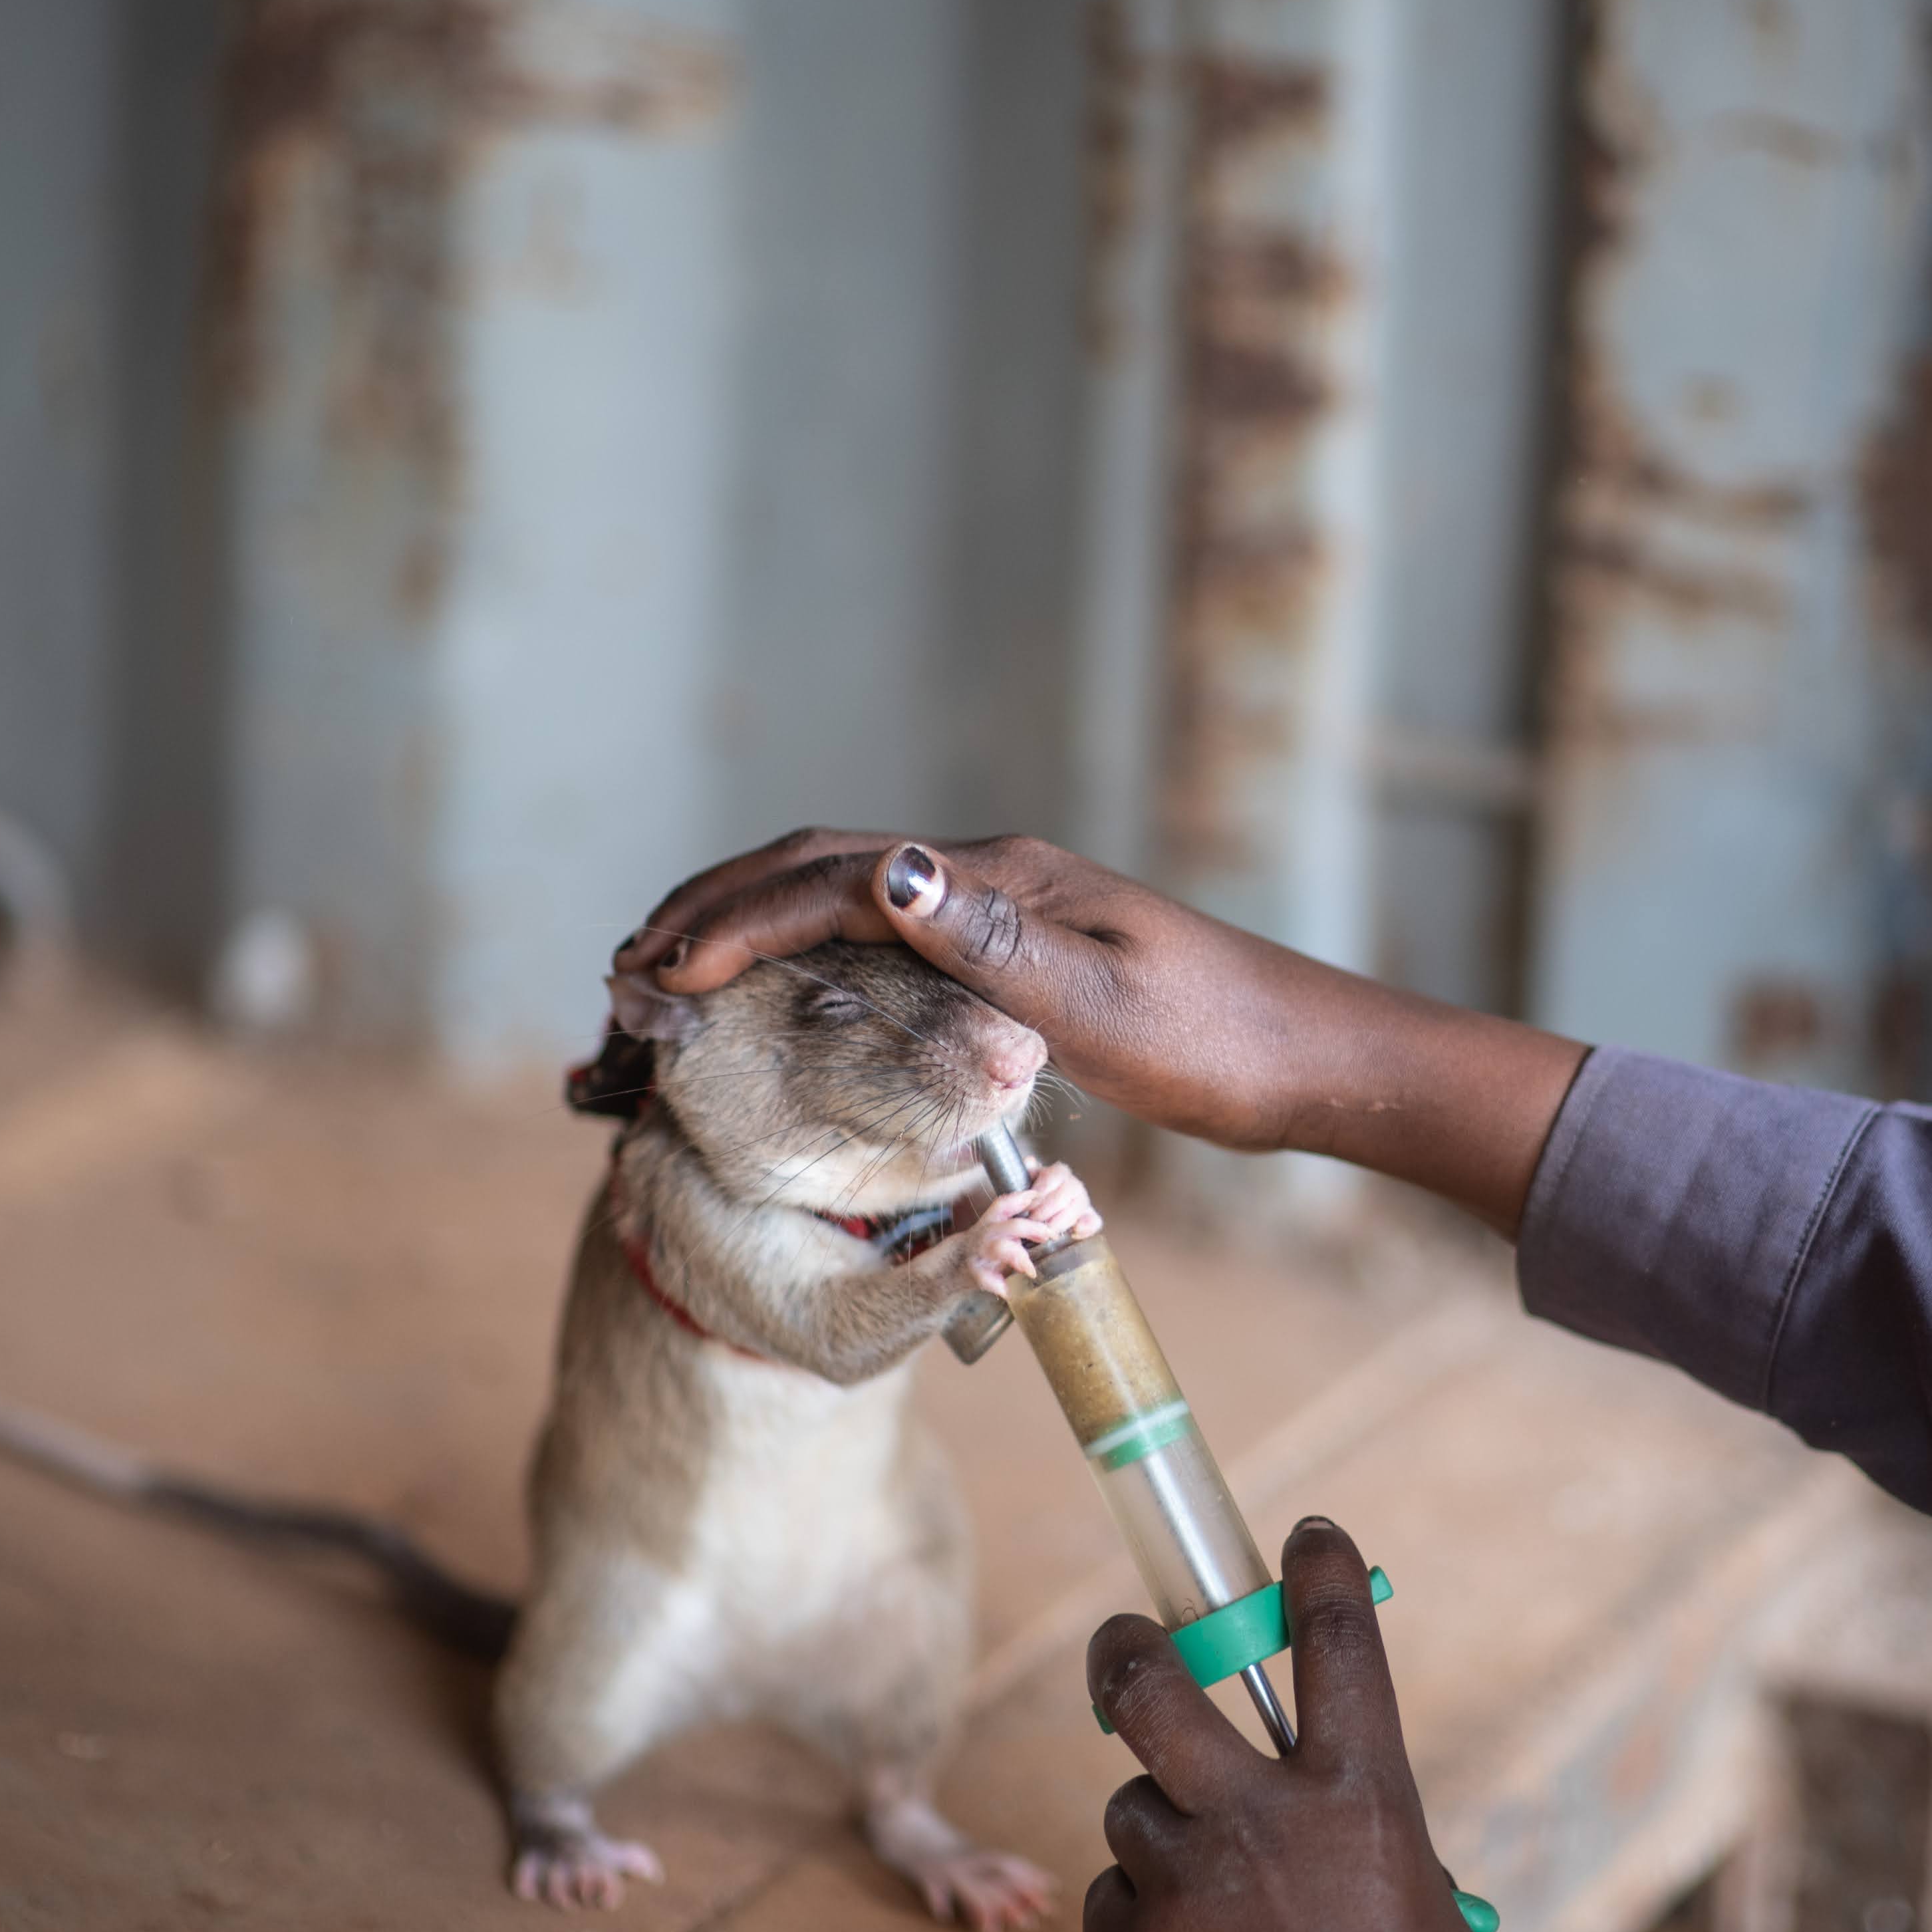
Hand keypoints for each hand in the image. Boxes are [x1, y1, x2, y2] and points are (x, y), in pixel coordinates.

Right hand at [613, 831, 1583, 1234]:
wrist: (1312, 1064)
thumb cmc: (1223, 1041)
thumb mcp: (1108, 1003)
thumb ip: (993, 944)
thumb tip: (891, 868)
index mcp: (999, 880)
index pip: (835, 880)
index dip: (733, 922)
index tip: (650, 975)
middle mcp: (989, 882)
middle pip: (817, 871)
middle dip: (710, 912)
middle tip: (619, 973)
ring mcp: (1000, 917)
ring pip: (839, 905)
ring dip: (745, 933)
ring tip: (662, 983)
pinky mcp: (1012, 962)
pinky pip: (877, 949)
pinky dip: (803, 967)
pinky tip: (774, 1006)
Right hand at [953, 1162, 1100, 1296]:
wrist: (954, 1264)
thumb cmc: (991, 1244)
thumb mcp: (1006, 1227)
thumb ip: (1033, 1221)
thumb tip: (1081, 1224)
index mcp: (996, 1219)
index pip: (1008, 1202)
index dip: (1022, 1198)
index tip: (1040, 1196)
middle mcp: (988, 1232)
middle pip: (1011, 1225)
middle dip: (1031, 1228)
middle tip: (1051, 1235)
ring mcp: (979, 1252)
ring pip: (999, 1249)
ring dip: (1016, 1257)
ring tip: (1030, 1269)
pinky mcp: (974, 1273)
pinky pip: (985, 1279)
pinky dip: (996, 1285)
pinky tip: (1007, 1292)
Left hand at [1082, 1519, 1510, 1931]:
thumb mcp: (1416, 1910)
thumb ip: (1361, 1840)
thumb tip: (1325, 1812)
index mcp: (1364, 1800)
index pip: (1336, 1639)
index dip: (1318, 1572)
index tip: (1306, 1538)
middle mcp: (1263, 1824)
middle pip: (1152, 1688)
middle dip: (1126, 1652)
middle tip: (1124, 1645)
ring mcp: (1186, 1889)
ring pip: (1131, 1811)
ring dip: (1162, 1836)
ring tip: (1211, 1898)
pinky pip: (1117, 1901)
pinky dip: (1145, 1919)